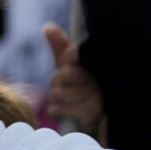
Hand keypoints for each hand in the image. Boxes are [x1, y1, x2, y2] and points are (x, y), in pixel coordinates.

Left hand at [44, 23, 104, 140]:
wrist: (101, 122)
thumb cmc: (84, 89)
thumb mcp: (73, 65)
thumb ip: (62, 46)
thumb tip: (48, 27)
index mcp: (100, 63)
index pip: (69, 56)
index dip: (66, 63)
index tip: (73, 68)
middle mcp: (103, 79)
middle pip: (60, 76)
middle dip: (60, 82)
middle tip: (74, 87)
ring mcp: (97, 100)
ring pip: (55, 93)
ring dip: (59, 97)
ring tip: (74, 99)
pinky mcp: (88, 117)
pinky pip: (55, 109)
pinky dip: (58, 111)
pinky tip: (72, 111)